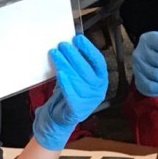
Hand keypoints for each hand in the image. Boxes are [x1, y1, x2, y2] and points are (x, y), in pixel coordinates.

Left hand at [33, 35, 109, 150]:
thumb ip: (77, 65)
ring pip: (77, 79)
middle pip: (87, 69)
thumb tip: (70, 45)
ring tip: (55, 53)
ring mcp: (89, 101)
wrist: (61, 120)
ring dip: (66, 64)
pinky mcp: (77, 109)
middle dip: (74, 55)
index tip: (78, 39)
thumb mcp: (77, 78)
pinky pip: (71, 93)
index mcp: (101, 81)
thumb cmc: (69, 95)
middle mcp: (98, 90)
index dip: (89, 49)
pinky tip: (60, 72)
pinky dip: (66, 82)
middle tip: (62, 44)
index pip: (98, 62)